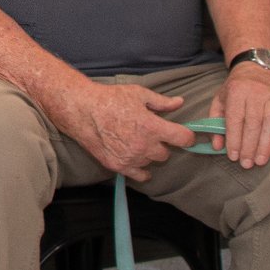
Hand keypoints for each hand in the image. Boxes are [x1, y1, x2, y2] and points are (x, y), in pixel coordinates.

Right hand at [44, 78, 193, 181]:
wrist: (82, 110)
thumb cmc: (110, 99)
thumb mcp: (138, 94)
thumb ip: (161, 102)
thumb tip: (180, 102)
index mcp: (152, 126)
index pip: (183, 139)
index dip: (186, 136)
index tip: (182, 134)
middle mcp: (143, 145)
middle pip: (166, 153)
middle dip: (162, 144)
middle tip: (150, 134)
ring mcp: (131, 158)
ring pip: (151, 162)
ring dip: (148, 154)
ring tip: (135, 140)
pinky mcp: (118, 166)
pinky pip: (140, 175)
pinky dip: (141, 168)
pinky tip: (136, 158)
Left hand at [209, 67, 269, 165]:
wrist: (254, 69)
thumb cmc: (235, 89)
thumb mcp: (219, 100)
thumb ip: (215, 122)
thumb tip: (217, 145)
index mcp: (236, 91)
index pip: (235, 119)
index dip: (234, 139)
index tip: (233, 156)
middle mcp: (255, 92)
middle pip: (253, 123)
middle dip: (249, 146)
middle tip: (247, 164)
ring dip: (266, 144)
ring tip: (260, 160)